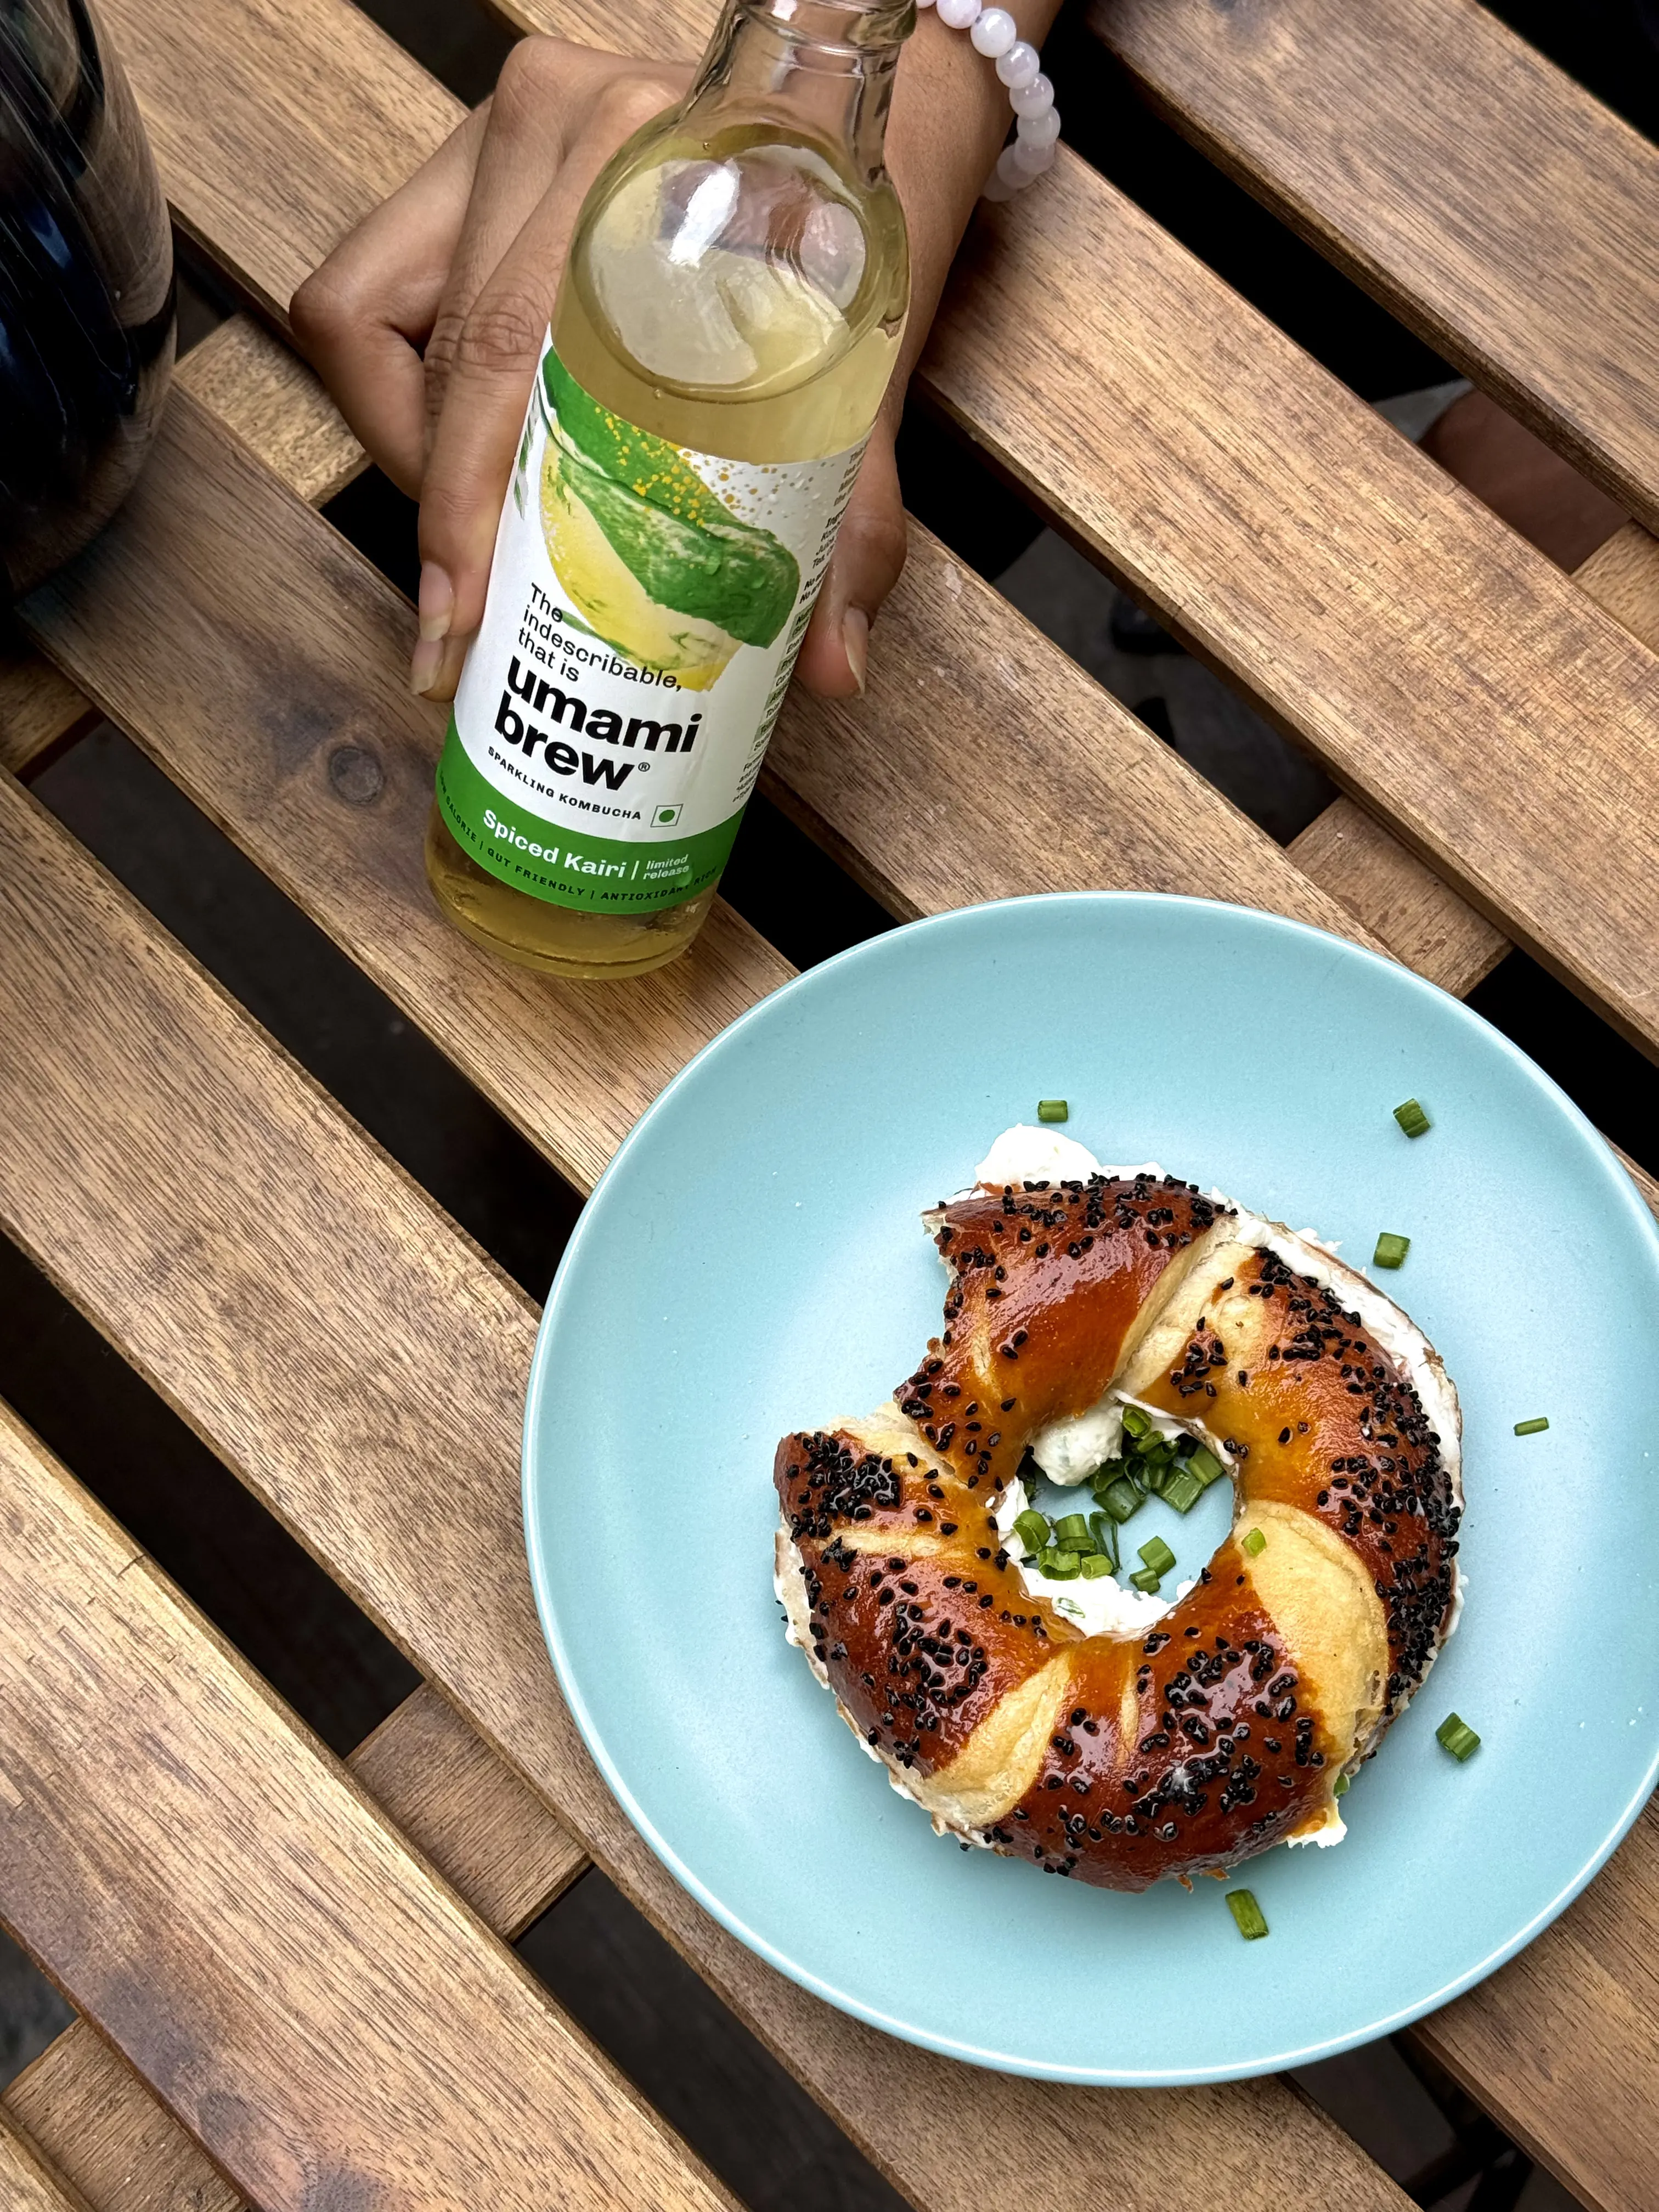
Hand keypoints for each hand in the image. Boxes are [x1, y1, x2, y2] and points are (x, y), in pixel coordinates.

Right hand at [291, 12, 1057, 702]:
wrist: (866, 128)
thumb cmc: (857, 239)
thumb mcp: (864, 375)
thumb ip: (855, 520)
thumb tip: (833, 667)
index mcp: (652, 160)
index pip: (506, 349)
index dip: (465, 501)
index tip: (465, 614)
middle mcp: (562, 126)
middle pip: (444, 353)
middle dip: (446, 510)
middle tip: (467, 624)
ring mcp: (496, 134)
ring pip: (376, 321)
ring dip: (418, 451)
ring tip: (476, 539)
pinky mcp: (459, 161)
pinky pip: (367, 294)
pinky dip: (394, 390)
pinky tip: (460, 453)